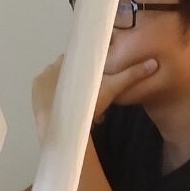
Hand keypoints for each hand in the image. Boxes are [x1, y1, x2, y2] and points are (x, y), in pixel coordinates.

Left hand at [30, 54, 158, 138]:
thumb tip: (153, 63)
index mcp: (64, 62)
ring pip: (62, 89)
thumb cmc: (85, 104)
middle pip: (71, 76)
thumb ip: (131, 75)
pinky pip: (53, 100)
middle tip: (99, 102)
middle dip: (85, 87)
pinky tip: (77, 117)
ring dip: (76, 98)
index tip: (102, 82)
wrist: (62, 129)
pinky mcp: (36, 102)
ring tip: (90, 113)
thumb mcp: (111, 88)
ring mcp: (39, 87)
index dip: (91, 71)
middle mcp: (48, 70)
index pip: (78, 61)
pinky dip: (64, 105)